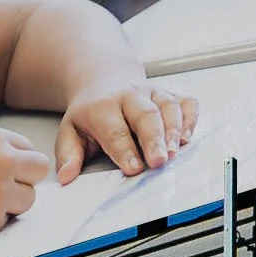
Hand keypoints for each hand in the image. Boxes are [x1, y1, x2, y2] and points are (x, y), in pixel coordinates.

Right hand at [0, 124, 47, 256]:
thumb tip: (26, 171)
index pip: (27, 149)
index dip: (16, 167)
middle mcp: (1, 154)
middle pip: (39, 167)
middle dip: (23, 183)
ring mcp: (3, 180)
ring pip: (31, 196)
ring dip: (11, 206)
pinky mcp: (1, 206)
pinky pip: (16, 217)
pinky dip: (0, 222)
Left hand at [56, 82, 197, 182]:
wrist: (103, 80)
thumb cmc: (90, 113)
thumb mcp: (70, 130)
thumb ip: (68, 154)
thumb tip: (65, 176)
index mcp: (102, 106)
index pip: (114, 130)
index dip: (125, 150)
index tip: (133, 169)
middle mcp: (129, 95)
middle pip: (145, 115)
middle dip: (153, 139)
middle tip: (159, 162)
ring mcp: (152, 92)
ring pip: (168, 106)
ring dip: (174, 130)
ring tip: (174, 152)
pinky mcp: (170, 94)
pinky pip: (186, 102)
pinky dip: (190, 118)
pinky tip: (186, 138)